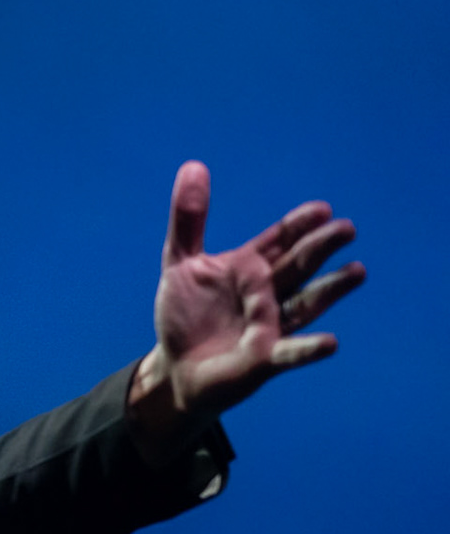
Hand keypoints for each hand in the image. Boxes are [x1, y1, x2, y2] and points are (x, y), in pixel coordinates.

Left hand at [127, 161, 364, 462]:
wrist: (174, 368)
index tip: (320, 210)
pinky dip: (308, 348)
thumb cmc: (184, 315)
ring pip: (307, 303)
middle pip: (299, 265)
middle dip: (320, 248)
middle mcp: (269, 293)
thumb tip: (194, 165)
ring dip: (331, 288)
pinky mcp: (264, 359)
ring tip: (357, 271)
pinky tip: (329, 343)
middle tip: (346, 228)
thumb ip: (188, 220)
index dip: (299, 225)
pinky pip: (290, 353)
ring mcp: (271, 325)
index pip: (281, 240)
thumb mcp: (179, 263)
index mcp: (251, 266)